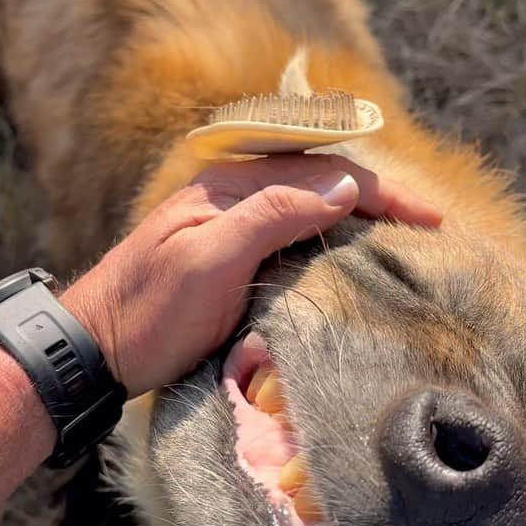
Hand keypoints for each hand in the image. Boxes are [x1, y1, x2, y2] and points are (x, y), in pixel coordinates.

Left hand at [62, 155, 440, 397]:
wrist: (94, 351)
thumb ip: (272, 214)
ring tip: (406, 238)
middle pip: (322, 182)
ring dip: (360, 218)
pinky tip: (354, 259)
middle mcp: (236, 196)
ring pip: (312, 209)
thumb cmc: (147, 310)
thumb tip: (344, 186)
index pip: (322, 173)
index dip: (380, 191)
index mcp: (231, 184)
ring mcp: (234, 228)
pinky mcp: (233, 262)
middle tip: (431, 225)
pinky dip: (333, 244)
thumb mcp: (208, 260)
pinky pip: (295, 239)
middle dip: (379, 198)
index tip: (430, 218)